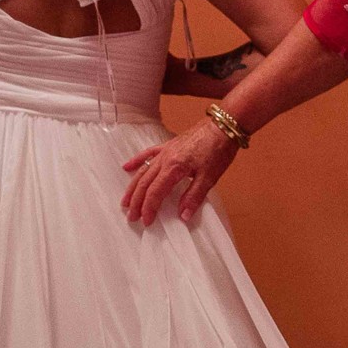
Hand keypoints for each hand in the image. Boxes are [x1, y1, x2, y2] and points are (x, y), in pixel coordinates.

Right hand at [120, 119, 237, 226]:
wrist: (222, 127)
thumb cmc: (218, 150)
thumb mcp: (209, 178)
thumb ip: (194, 197)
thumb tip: (183, 216)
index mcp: (174, 168)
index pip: (155, 192)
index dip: (149, 208)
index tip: (146, 221)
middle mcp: (165, 159)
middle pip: (145, 183)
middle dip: (137, 202)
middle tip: (131, 217)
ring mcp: (165, 151)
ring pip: (143, 171)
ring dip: (133, 187)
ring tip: (125, 200)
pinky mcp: (168, 145)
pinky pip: (148, 154)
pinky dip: (136, 161)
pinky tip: (127, 167)